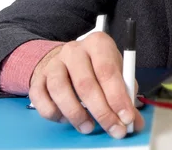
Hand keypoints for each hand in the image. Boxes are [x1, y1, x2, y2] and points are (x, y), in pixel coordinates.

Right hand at [29, 32, 143, 138]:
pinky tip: (67, 119)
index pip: (108, 71)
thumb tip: (134, 121)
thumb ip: (126, 94)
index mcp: (98, 43)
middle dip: (102, 112)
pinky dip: (54, 113)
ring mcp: (53, 63)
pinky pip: (41, 99)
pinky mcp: (38, 78)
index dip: (118, 97)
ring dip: (76, 115)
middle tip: (113, 128)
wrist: (66, 58)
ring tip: (88, 127)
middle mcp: (74, 50)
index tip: (126, 117)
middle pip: (85, 84)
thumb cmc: (97, 66)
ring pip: (60, 91)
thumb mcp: (116, 72)